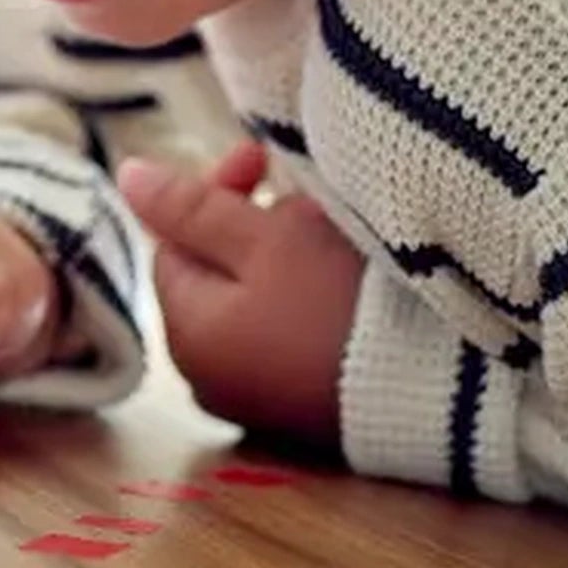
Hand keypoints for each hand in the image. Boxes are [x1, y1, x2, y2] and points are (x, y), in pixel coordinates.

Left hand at [117, 141, 364, 449]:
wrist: (443, 394)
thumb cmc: (343, 304)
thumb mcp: (265, 240)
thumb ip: (191, 208)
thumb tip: (124, 177)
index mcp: (187, 337)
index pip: (173, 244)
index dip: (211, 192)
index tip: (261, 158)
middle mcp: (210, 380)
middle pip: (214, 277)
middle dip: (252, 227)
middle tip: (305, 200)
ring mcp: (260, 400)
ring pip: (255, 305)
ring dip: (284, 262)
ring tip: (333, 236)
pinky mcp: (309, 409)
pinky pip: (290, 339)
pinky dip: (309, 303)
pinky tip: (349, 284)